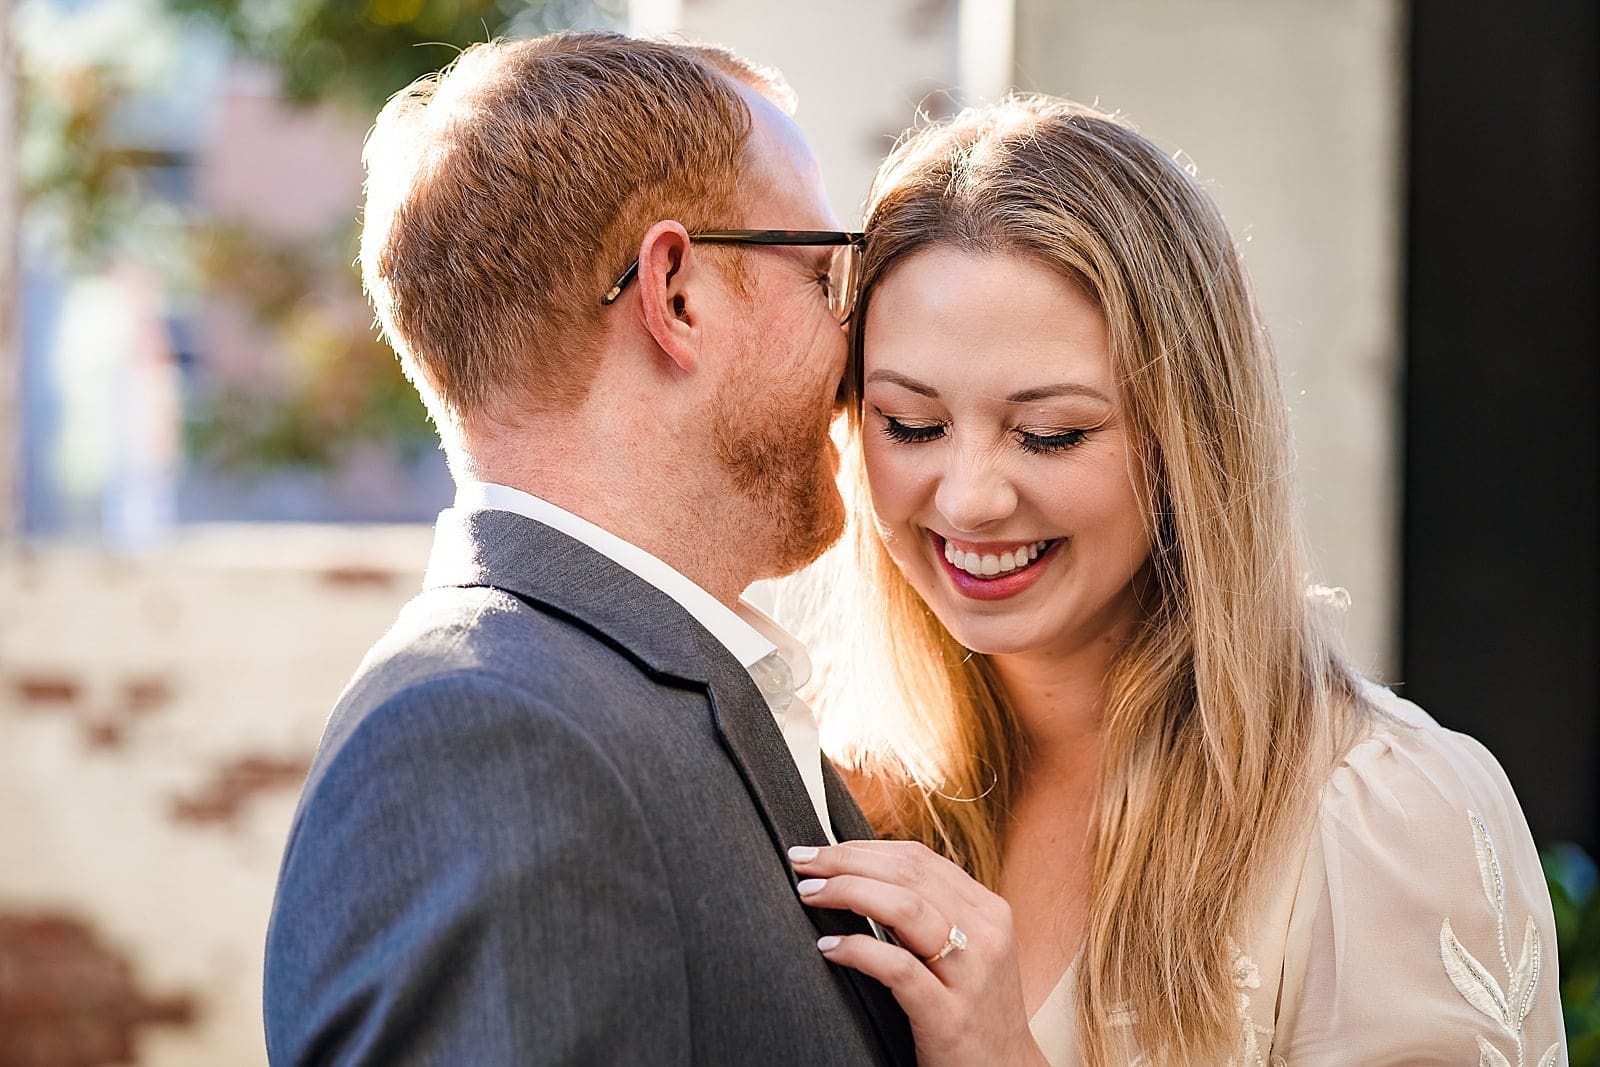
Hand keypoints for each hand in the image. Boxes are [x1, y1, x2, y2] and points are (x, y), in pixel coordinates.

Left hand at [789, 840, 1048, 1066]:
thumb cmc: (973, 1009)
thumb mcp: (965, 950)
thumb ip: (931, 912)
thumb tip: (864, 873)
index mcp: (987, 910)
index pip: (919, 858)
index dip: (863, 848)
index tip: (821, 849)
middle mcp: (984, 934)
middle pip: (908, 873)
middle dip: (846, 861)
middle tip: (802, 862)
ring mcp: (971, 975)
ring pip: (906, 908)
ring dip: (848, 892)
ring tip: (809, 894)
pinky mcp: (950, 1016)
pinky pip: (898, 968)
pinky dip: (858, 950)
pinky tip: (828, 948)